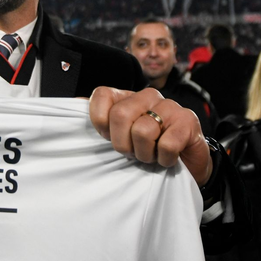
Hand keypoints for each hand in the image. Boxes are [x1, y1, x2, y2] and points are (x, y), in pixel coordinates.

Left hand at [89, 87, 212, 185]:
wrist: (187, 164)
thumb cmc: (148, 150)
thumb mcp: (120, 137)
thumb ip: (100, 122)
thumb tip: (72, 107)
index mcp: (127, 97)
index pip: (101, 95)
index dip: (101, 122)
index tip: (109, 138)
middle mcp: (147, 96)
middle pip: (120, 115)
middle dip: (122, 144)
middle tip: (132, 153)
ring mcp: (169, 106)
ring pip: (143, 131)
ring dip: (145, 155)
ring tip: (151, 156)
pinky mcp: (188, 120)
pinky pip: (166, 144)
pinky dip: (164, 159)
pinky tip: (168, 158)